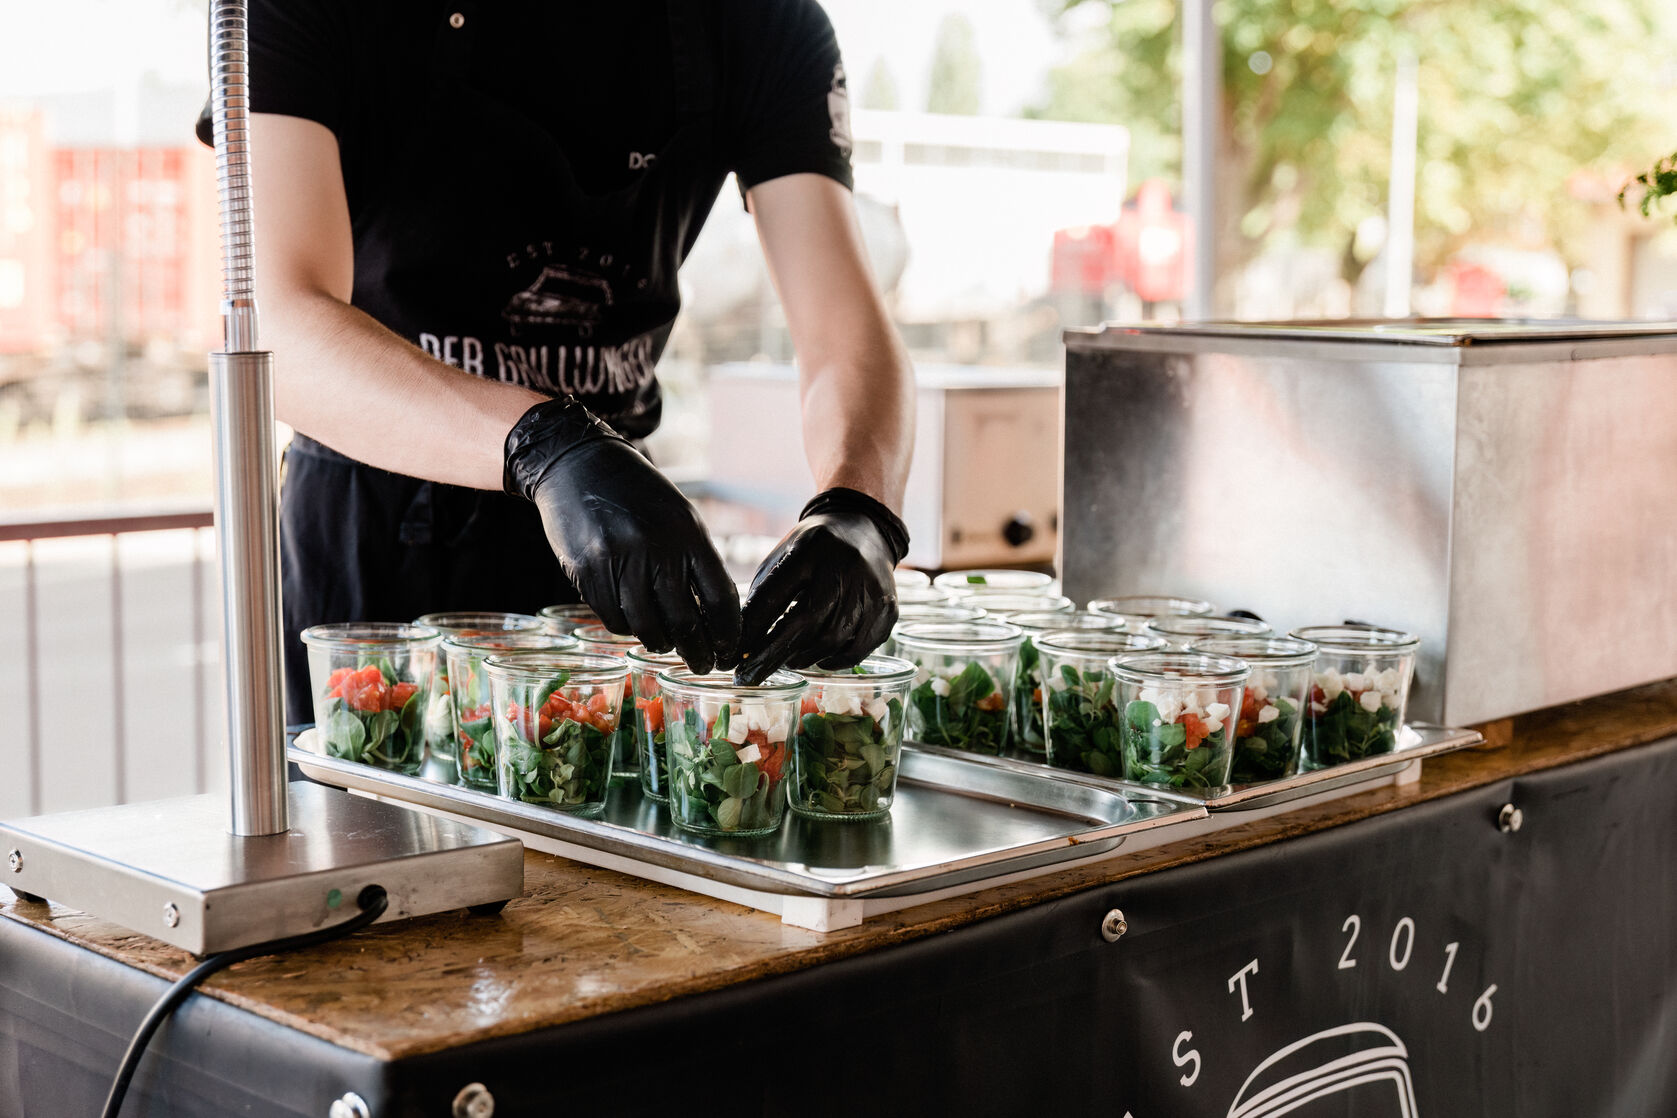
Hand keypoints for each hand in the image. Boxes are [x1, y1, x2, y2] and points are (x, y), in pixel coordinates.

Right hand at [504, 398, 738, 672]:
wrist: (579, 465)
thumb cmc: (639, 496)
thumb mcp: (680, 516)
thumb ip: (697, 561)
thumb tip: (715, 618)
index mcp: (688, 533)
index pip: (719, 598)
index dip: (727, 633)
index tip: (730, 651)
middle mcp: (655, 548)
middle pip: (685, 621)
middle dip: (698, 652)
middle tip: (704, 664)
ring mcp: (618, 561)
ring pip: (647, 627)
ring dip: (662, 643)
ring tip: (668, 645)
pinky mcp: (587, 571)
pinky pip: (614, 618)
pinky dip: (628, 628)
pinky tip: (636, 623)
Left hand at [735, 488, 908, 684]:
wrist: (864, 530)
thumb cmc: (812, 550)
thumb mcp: (783, 557)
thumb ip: (764, 595)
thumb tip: (742, 644)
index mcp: (808, 549)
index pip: (774, 597)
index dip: (751, 632)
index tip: (732, 658)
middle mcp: (844, 567)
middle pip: (806, 623)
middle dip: (773, 655)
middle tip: (752, 676)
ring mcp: (871, 589)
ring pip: (833, 640)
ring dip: (804, 658)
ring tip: (788, 660)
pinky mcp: (888, 609)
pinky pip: (858, 649)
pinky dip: (834, 661)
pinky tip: (819, 659)